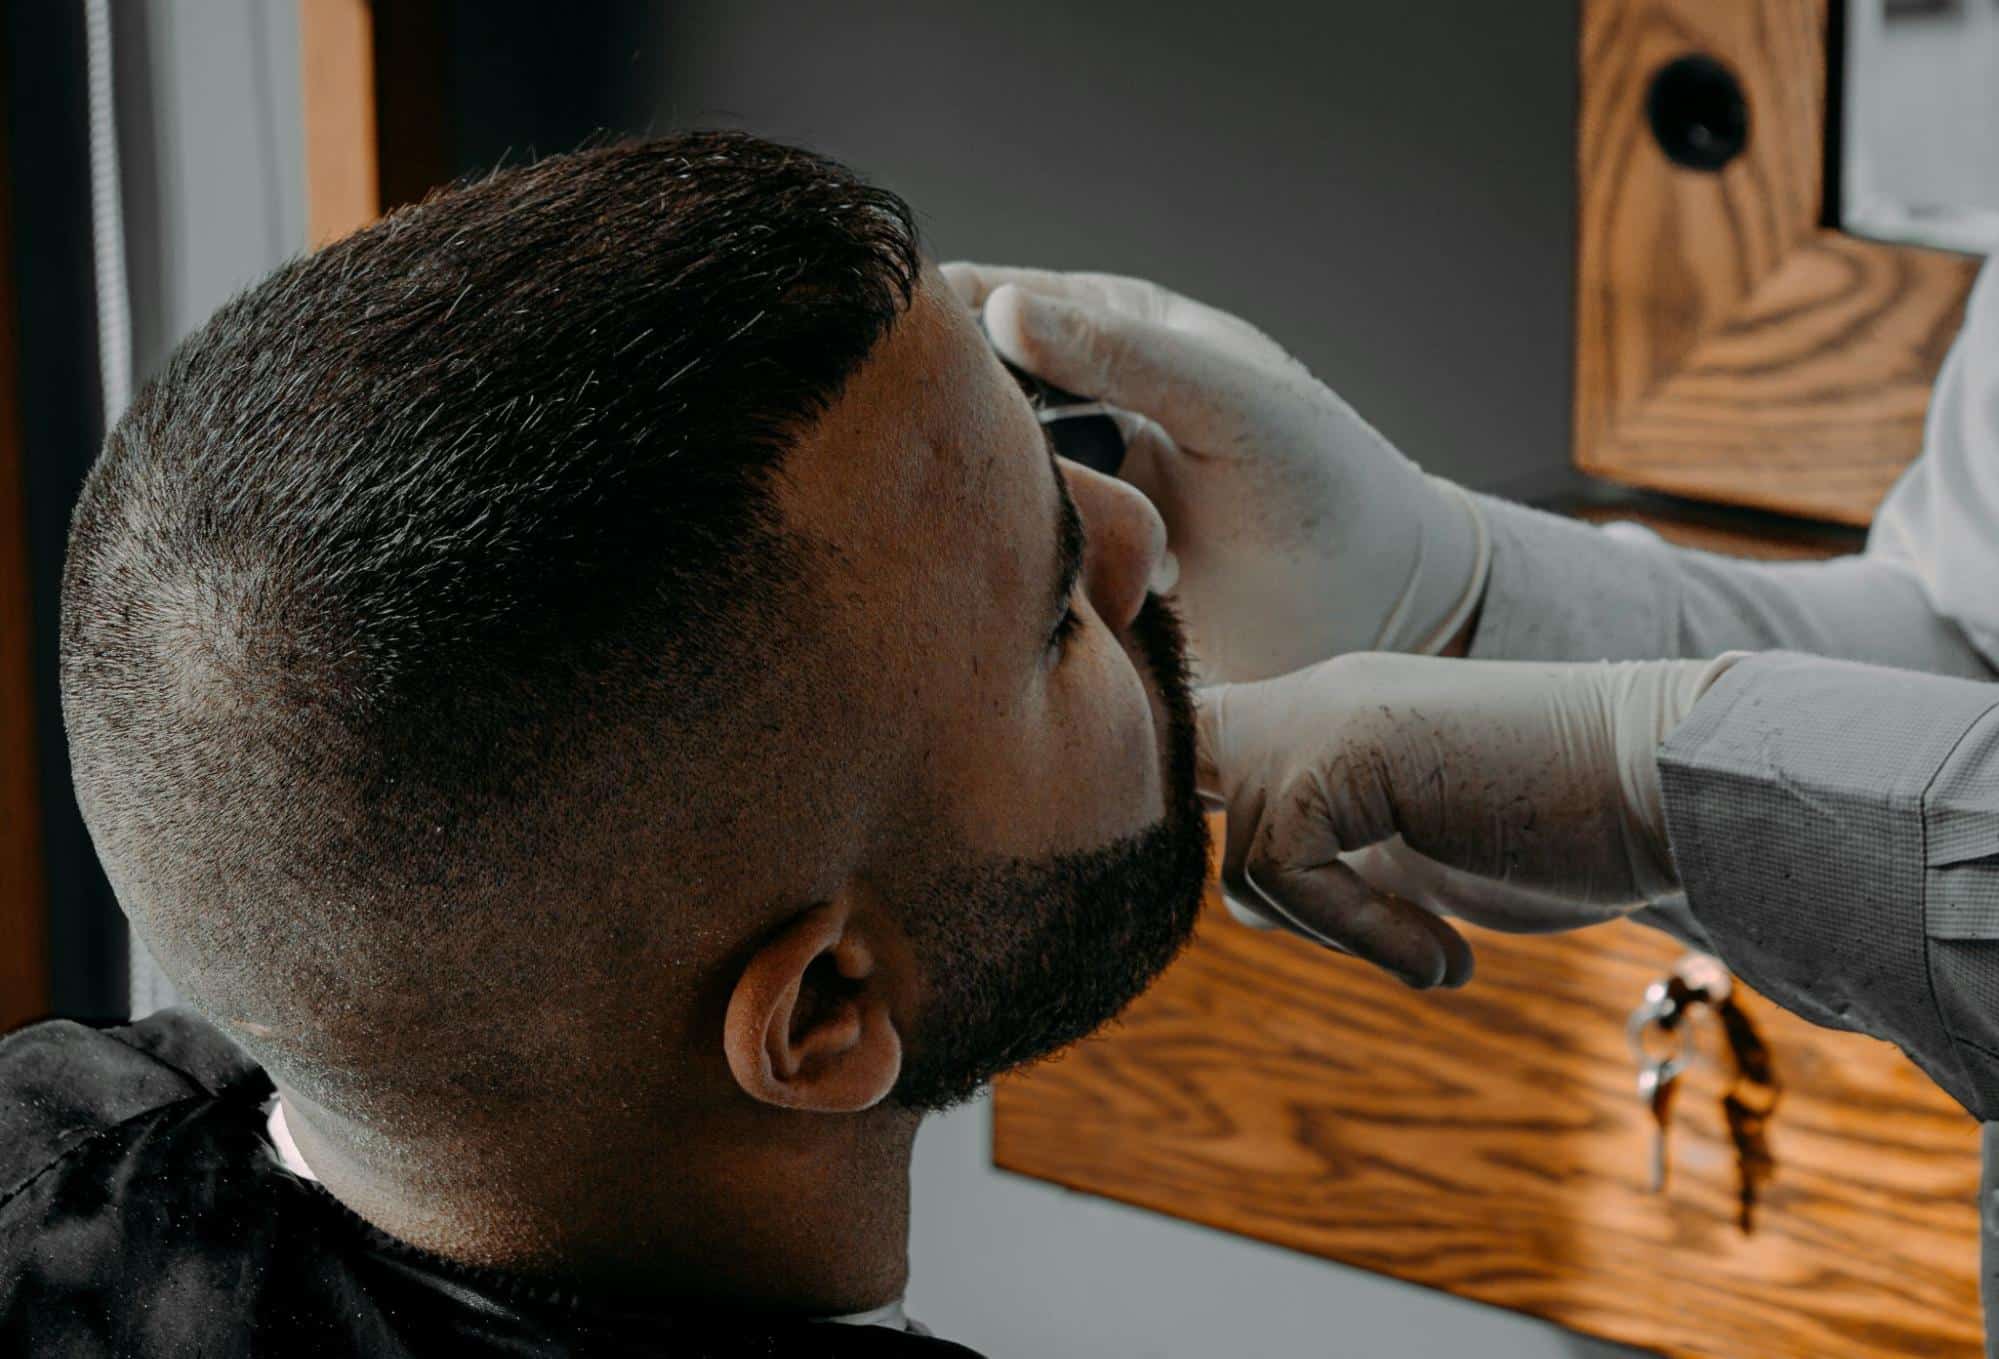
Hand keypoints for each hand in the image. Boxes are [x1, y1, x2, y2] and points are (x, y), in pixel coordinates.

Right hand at [941, 263, 1489, 681]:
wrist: (1384, 614)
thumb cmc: (1328, 490)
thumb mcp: (1232, 404)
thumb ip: (1123, 355)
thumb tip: (1001, 309)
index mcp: (1110, 330)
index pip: (985, 301)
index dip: (936, 326)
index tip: (905, 370)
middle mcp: (1077, 407)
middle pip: (963, 401)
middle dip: (945, 433)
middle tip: (948, 473)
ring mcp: (1070, 490)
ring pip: (976, 486)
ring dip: (972, 510)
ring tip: (987, 537)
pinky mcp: (1071, 571)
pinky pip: (1006, 563)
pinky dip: (997, 572)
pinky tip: (1007, 590)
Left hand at [1194, 652, 1740, 986]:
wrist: (1674, 786)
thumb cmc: (1572, 831)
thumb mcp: (1423, 850)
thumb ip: (1339, 858)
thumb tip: (1253, 901)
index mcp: (1336, 715)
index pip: (1201, 738)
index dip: (1196, 800)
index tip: (1265, 878)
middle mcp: (1319, 699)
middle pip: (1188, 783)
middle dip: (1253, 879)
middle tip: (1371, 929)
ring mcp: (1328, 717)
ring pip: (1245, 856)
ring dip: (1333, 928)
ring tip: (1432, 944)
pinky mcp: (1345, 752)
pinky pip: (1285, 868)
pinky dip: (1361, 933)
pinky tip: (1446, 954)